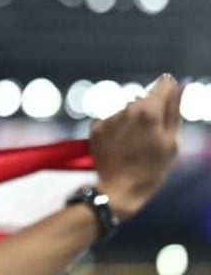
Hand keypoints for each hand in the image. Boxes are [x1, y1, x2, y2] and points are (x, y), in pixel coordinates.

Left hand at [89, 74, 181, 219]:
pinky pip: (111, 121)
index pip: (163, 85)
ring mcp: (109, 118)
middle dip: (149, 112)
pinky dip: (116, 129)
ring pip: (126, 111)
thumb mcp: (171, 143)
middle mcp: (127, 110)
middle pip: (143, 99)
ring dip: (132, 121)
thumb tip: (179, 86)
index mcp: (149, 112)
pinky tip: (120, 146)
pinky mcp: (95, 127)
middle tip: (151, 136)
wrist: (119, 190)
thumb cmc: (151, 169)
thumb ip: (174, 112)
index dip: (169, 91)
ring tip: (134, 145)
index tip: (170, 101)